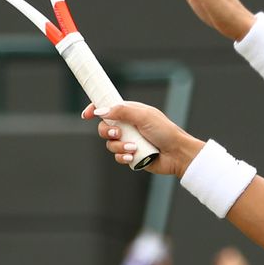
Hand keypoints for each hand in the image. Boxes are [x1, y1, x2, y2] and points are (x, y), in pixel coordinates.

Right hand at [83, 101, 202, 176]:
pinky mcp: (131, 155)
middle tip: (117, 134)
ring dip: (119, 147)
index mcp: (130, 112)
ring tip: (133, 148)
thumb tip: (101, 111)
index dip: (95, 109)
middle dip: (107, 132)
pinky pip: (117, 157)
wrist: (177, 153)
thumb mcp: (143, 116)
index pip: (107, 107)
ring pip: (110, 144)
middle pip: (104, 127)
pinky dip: (123, 157)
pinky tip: (133, 157)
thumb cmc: (165, 131)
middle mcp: (128, 126)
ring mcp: (129, 140)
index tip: (86, 115)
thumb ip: (121, 111)